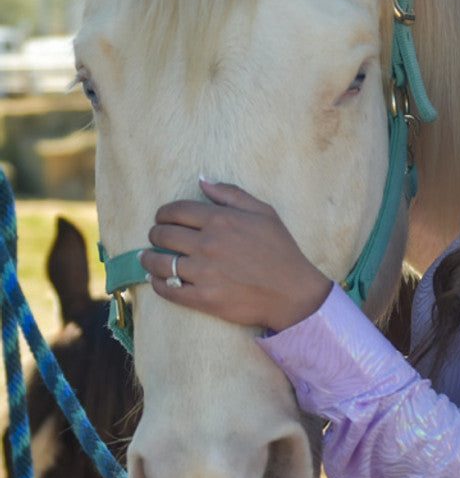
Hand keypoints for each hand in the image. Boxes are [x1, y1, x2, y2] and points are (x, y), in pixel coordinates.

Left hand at [141, 179, 331, 330]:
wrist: (293, 293)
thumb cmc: (281, 250)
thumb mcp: (264, 212)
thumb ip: (231, 194)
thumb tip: (202, 180)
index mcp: (220, 220)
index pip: (175, 210)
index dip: (163, 213)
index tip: (162, 218)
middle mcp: (208, 244)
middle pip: (163, 234)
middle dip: (155, 234)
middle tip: (157, 237)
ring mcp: (204, 273)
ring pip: (160, 262)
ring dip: (148, 258)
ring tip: (147, 258)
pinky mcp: (204, 298)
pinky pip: (168, 289)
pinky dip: (157, 283)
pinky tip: (156, 279)